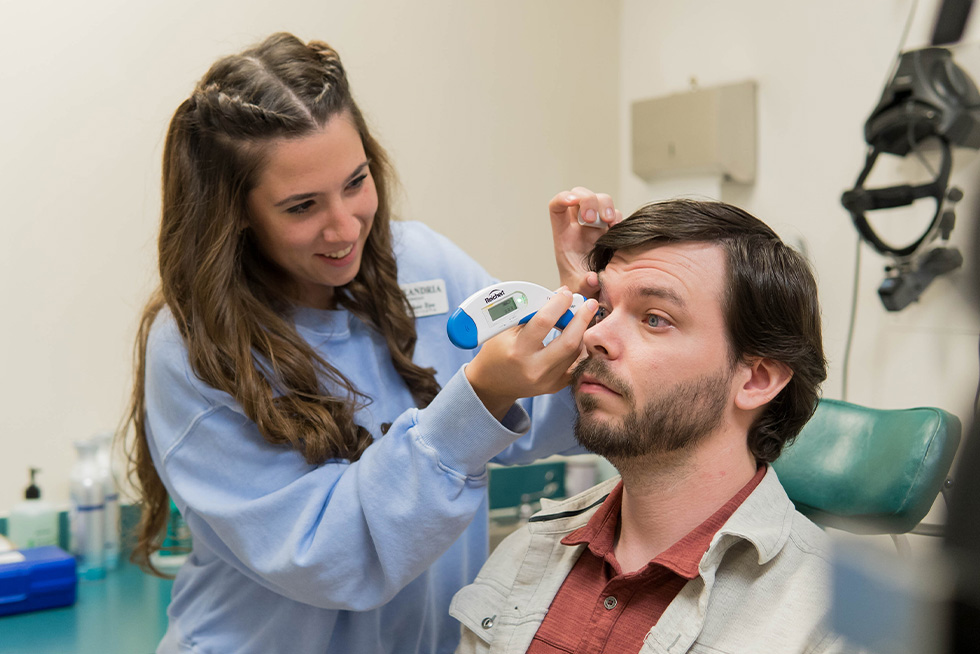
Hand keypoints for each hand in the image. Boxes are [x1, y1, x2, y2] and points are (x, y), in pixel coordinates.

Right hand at [465, 288, 598, 420]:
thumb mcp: (506, 327)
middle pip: (569, 341)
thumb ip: (532, 310)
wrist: (493, 383)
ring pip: (576, 353)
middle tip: (589, 304)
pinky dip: (580, 349)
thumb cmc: (497, 350)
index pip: (544, 322)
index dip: (559, 304)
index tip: (566, 294)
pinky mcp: (555, 386)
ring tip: (582, 318)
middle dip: (582, 319)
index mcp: (518, 350)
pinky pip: (576, 365)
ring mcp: (547, 381)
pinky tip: (578, 336)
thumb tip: (559, 294)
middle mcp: (534, 368)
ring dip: (582, 332)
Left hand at [549, 187, 621, 295]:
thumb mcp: (579, 289)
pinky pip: (615, 213)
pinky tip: (617, 228)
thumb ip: (584, 285)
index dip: (562, 198)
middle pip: (580, 195)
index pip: (557, 206)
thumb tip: (593, 278)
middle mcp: (579, 227)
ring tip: (609, 221)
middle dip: (588, 200)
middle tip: (593, 219)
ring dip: (605, 204)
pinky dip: (617, 216)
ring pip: (599, 199)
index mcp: (564, 235)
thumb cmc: (580, 288)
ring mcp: (596, 226)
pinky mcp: (611, 230)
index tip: (573, 201)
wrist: (594, 293)